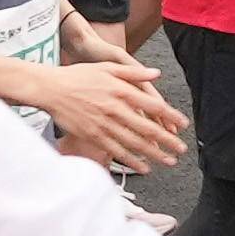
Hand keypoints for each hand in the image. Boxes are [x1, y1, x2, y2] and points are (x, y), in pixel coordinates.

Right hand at [32, 54, 190, 175]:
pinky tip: (144, 167)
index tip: (183, 124)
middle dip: (167, 141)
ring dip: (154, 154)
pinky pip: (117, 151)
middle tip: (182, 150)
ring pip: (134, 142)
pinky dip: (132, 160)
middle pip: (147, 128)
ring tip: (169, 161)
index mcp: (121, 90)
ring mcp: (104, 124)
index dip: (170, 116)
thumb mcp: (107, 67)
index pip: (153, 105)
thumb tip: (157, 74)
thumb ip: (134, 73)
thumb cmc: (78, 76)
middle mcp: (115, 108)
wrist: (51, 89)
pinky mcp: (93, 135)